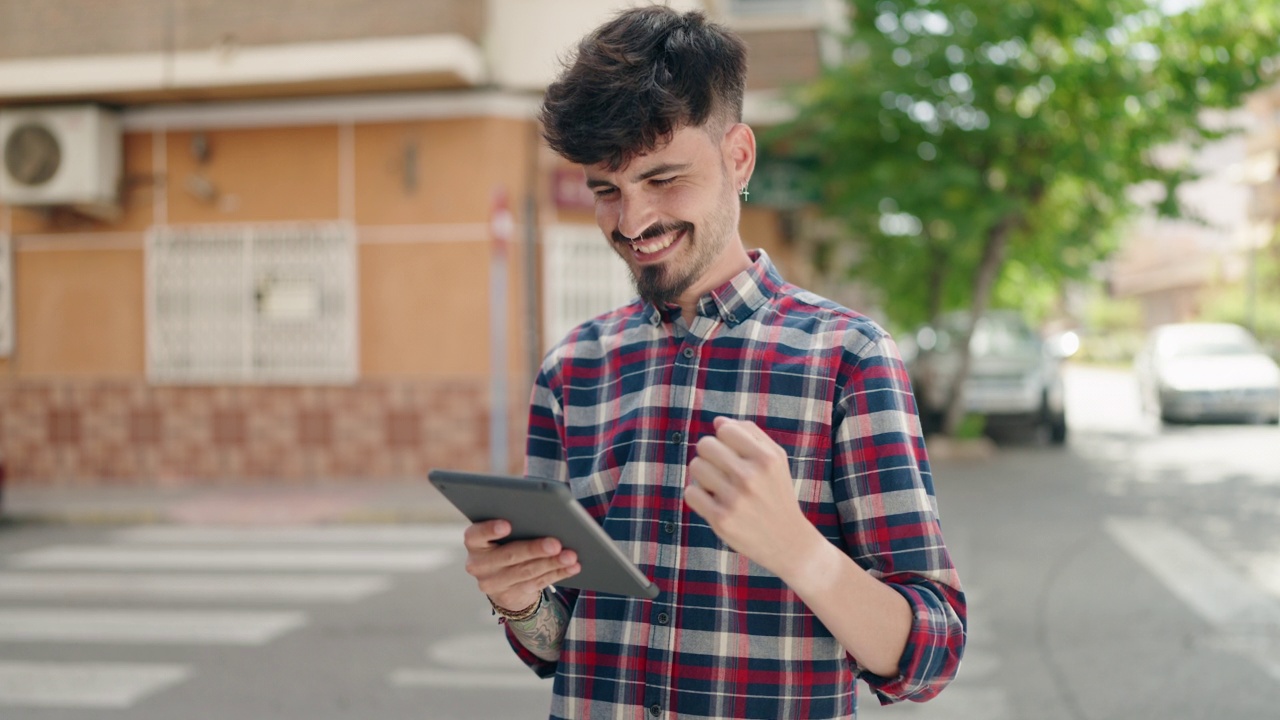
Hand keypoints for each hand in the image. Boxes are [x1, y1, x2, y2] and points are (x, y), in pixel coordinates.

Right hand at [462, 519, 580, 611]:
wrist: (500, 579)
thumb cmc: (504, 542)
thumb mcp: (500, 534)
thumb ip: (514, 523)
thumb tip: (544, 515)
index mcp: (474, 542)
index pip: (476, 535)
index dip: (490, 530)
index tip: (507, 525)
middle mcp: (479, 564)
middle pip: (509, 556)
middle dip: (535, 549)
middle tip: (555, 543)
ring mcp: (493, 583)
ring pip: (526, 572)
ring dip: (552, 563)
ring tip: (570, 555)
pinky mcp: (510, 595)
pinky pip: (538, 583)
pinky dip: (558, 573)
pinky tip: (572, 567)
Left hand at [686, 417, 821, 576]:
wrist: (788, 542)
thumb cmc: (777, 494)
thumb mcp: (776, 460)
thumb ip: (750, 434)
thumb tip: (718, 421)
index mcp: (766, 459)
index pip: (725, 429)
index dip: (724, 439)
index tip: (732, 453)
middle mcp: (750, 477)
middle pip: (705, 445)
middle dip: (709, 454)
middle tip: (720, 468)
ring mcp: (735, 500)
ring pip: (695, 467)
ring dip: (703, 475)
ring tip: (718, 485)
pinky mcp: (721, 520)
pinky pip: (691, 493)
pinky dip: (698, 495)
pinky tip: (713, 501)